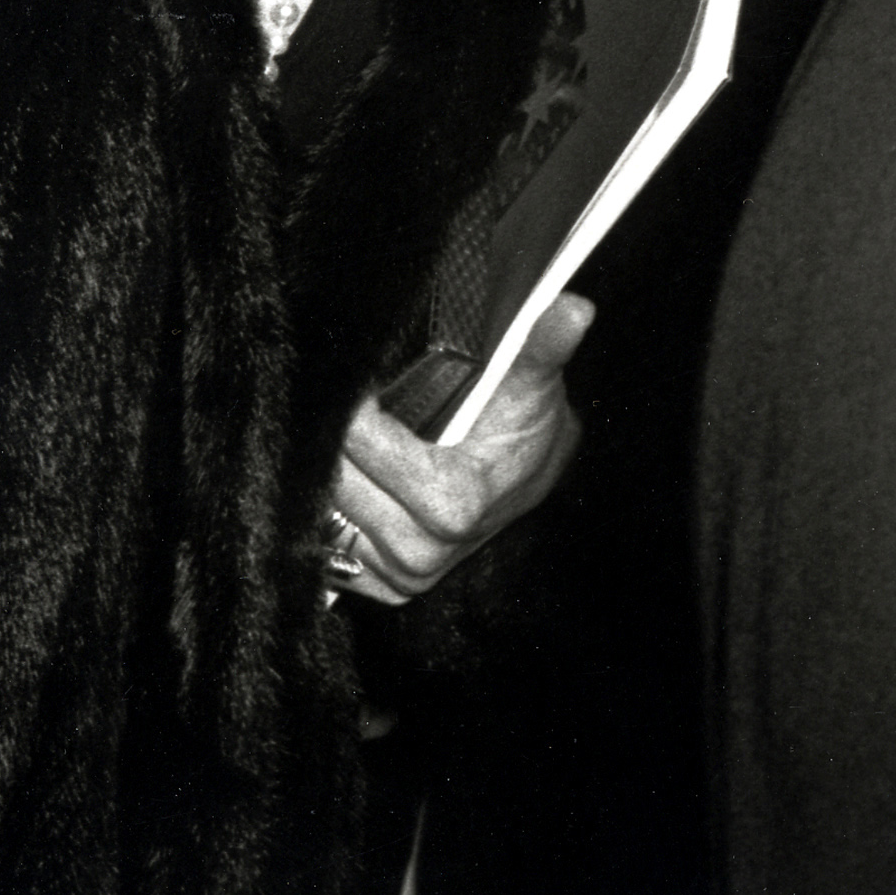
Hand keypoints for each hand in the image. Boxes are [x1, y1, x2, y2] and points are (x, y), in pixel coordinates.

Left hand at [322, 293, 593, 606]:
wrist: (526, 480)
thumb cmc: (524, 423)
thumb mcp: (531, 382)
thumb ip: (542, 346)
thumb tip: (575, 308)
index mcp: (453, 501)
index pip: (364, 442)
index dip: (351, 405)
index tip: (348, 371)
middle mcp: (423, 550)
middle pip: (337, 475)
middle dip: (327, 431)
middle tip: (327, 392)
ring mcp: (402, 573)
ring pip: (326, 506)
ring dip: (320, 465)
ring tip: (330, 425)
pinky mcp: (384, 586)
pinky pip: (329, 542)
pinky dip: (328, 506)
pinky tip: (341, 469)